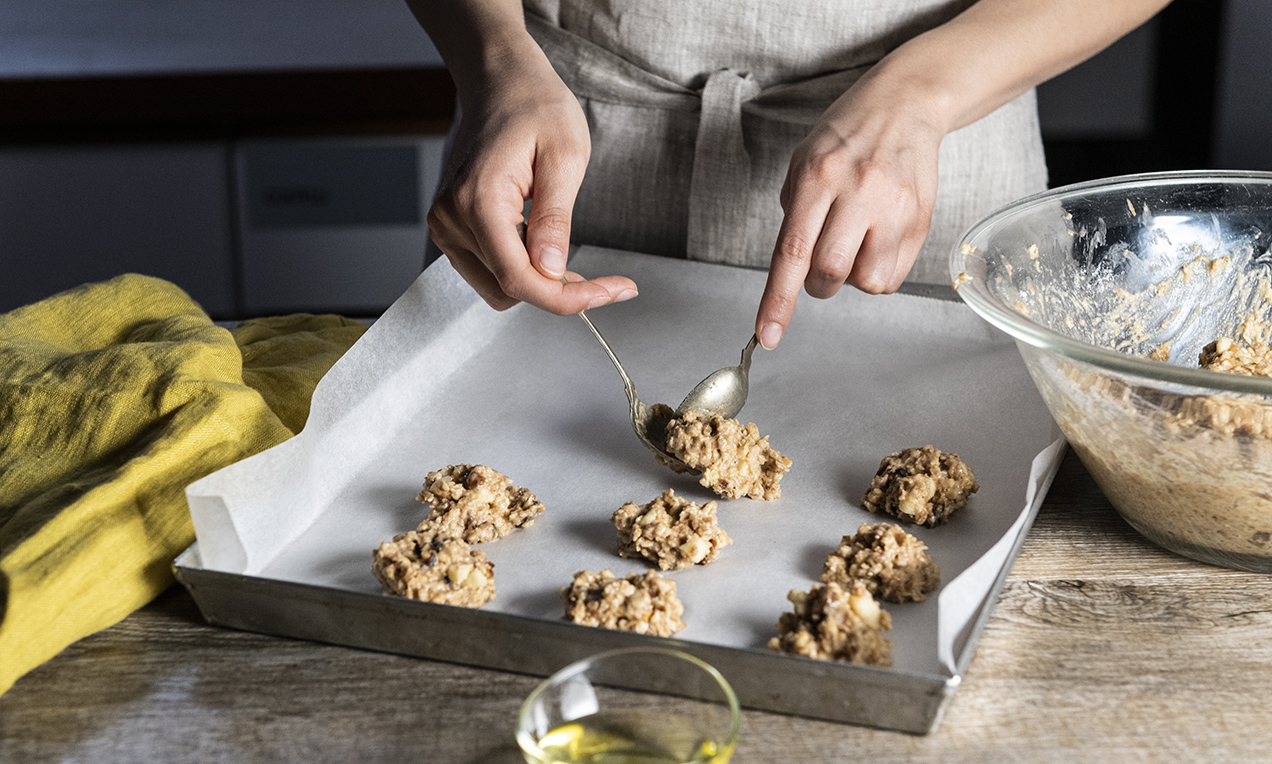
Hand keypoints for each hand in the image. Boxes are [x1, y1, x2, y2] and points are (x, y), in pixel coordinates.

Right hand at [427, 35, 636, 314]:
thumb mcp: (565, 158)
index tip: (613, 292)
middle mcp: (451, 218)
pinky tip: (542, 244)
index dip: (566, 298)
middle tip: (602, 276)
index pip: (518, 278)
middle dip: (556, 290)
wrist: (501, 81)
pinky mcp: (450, 226)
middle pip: (507, 289)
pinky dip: (520, 268)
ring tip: (565, 250)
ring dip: (538, 281)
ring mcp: (446, 224)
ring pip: (497, 286)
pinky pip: (487, 269)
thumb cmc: (535, 107)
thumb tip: (551, 272)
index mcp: (478, 200)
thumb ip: (555, 220)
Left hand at [755, 70, 942, 348]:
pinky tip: (875, 242)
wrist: (906, 104)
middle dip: (818, 285)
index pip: (792, 251)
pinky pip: (893, 276)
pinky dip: (877, 273)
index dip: (777, 301)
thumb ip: (794, 214)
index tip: (766, 336)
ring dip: (852, 278)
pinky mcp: (920, 220)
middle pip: (830, 272)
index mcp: (817, 176)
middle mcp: (858, 191)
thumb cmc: (845, 136)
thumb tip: (792, 270)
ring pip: (867, 281)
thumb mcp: (803, 161)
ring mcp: (894, 207)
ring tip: (854, 244)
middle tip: (819, 267)